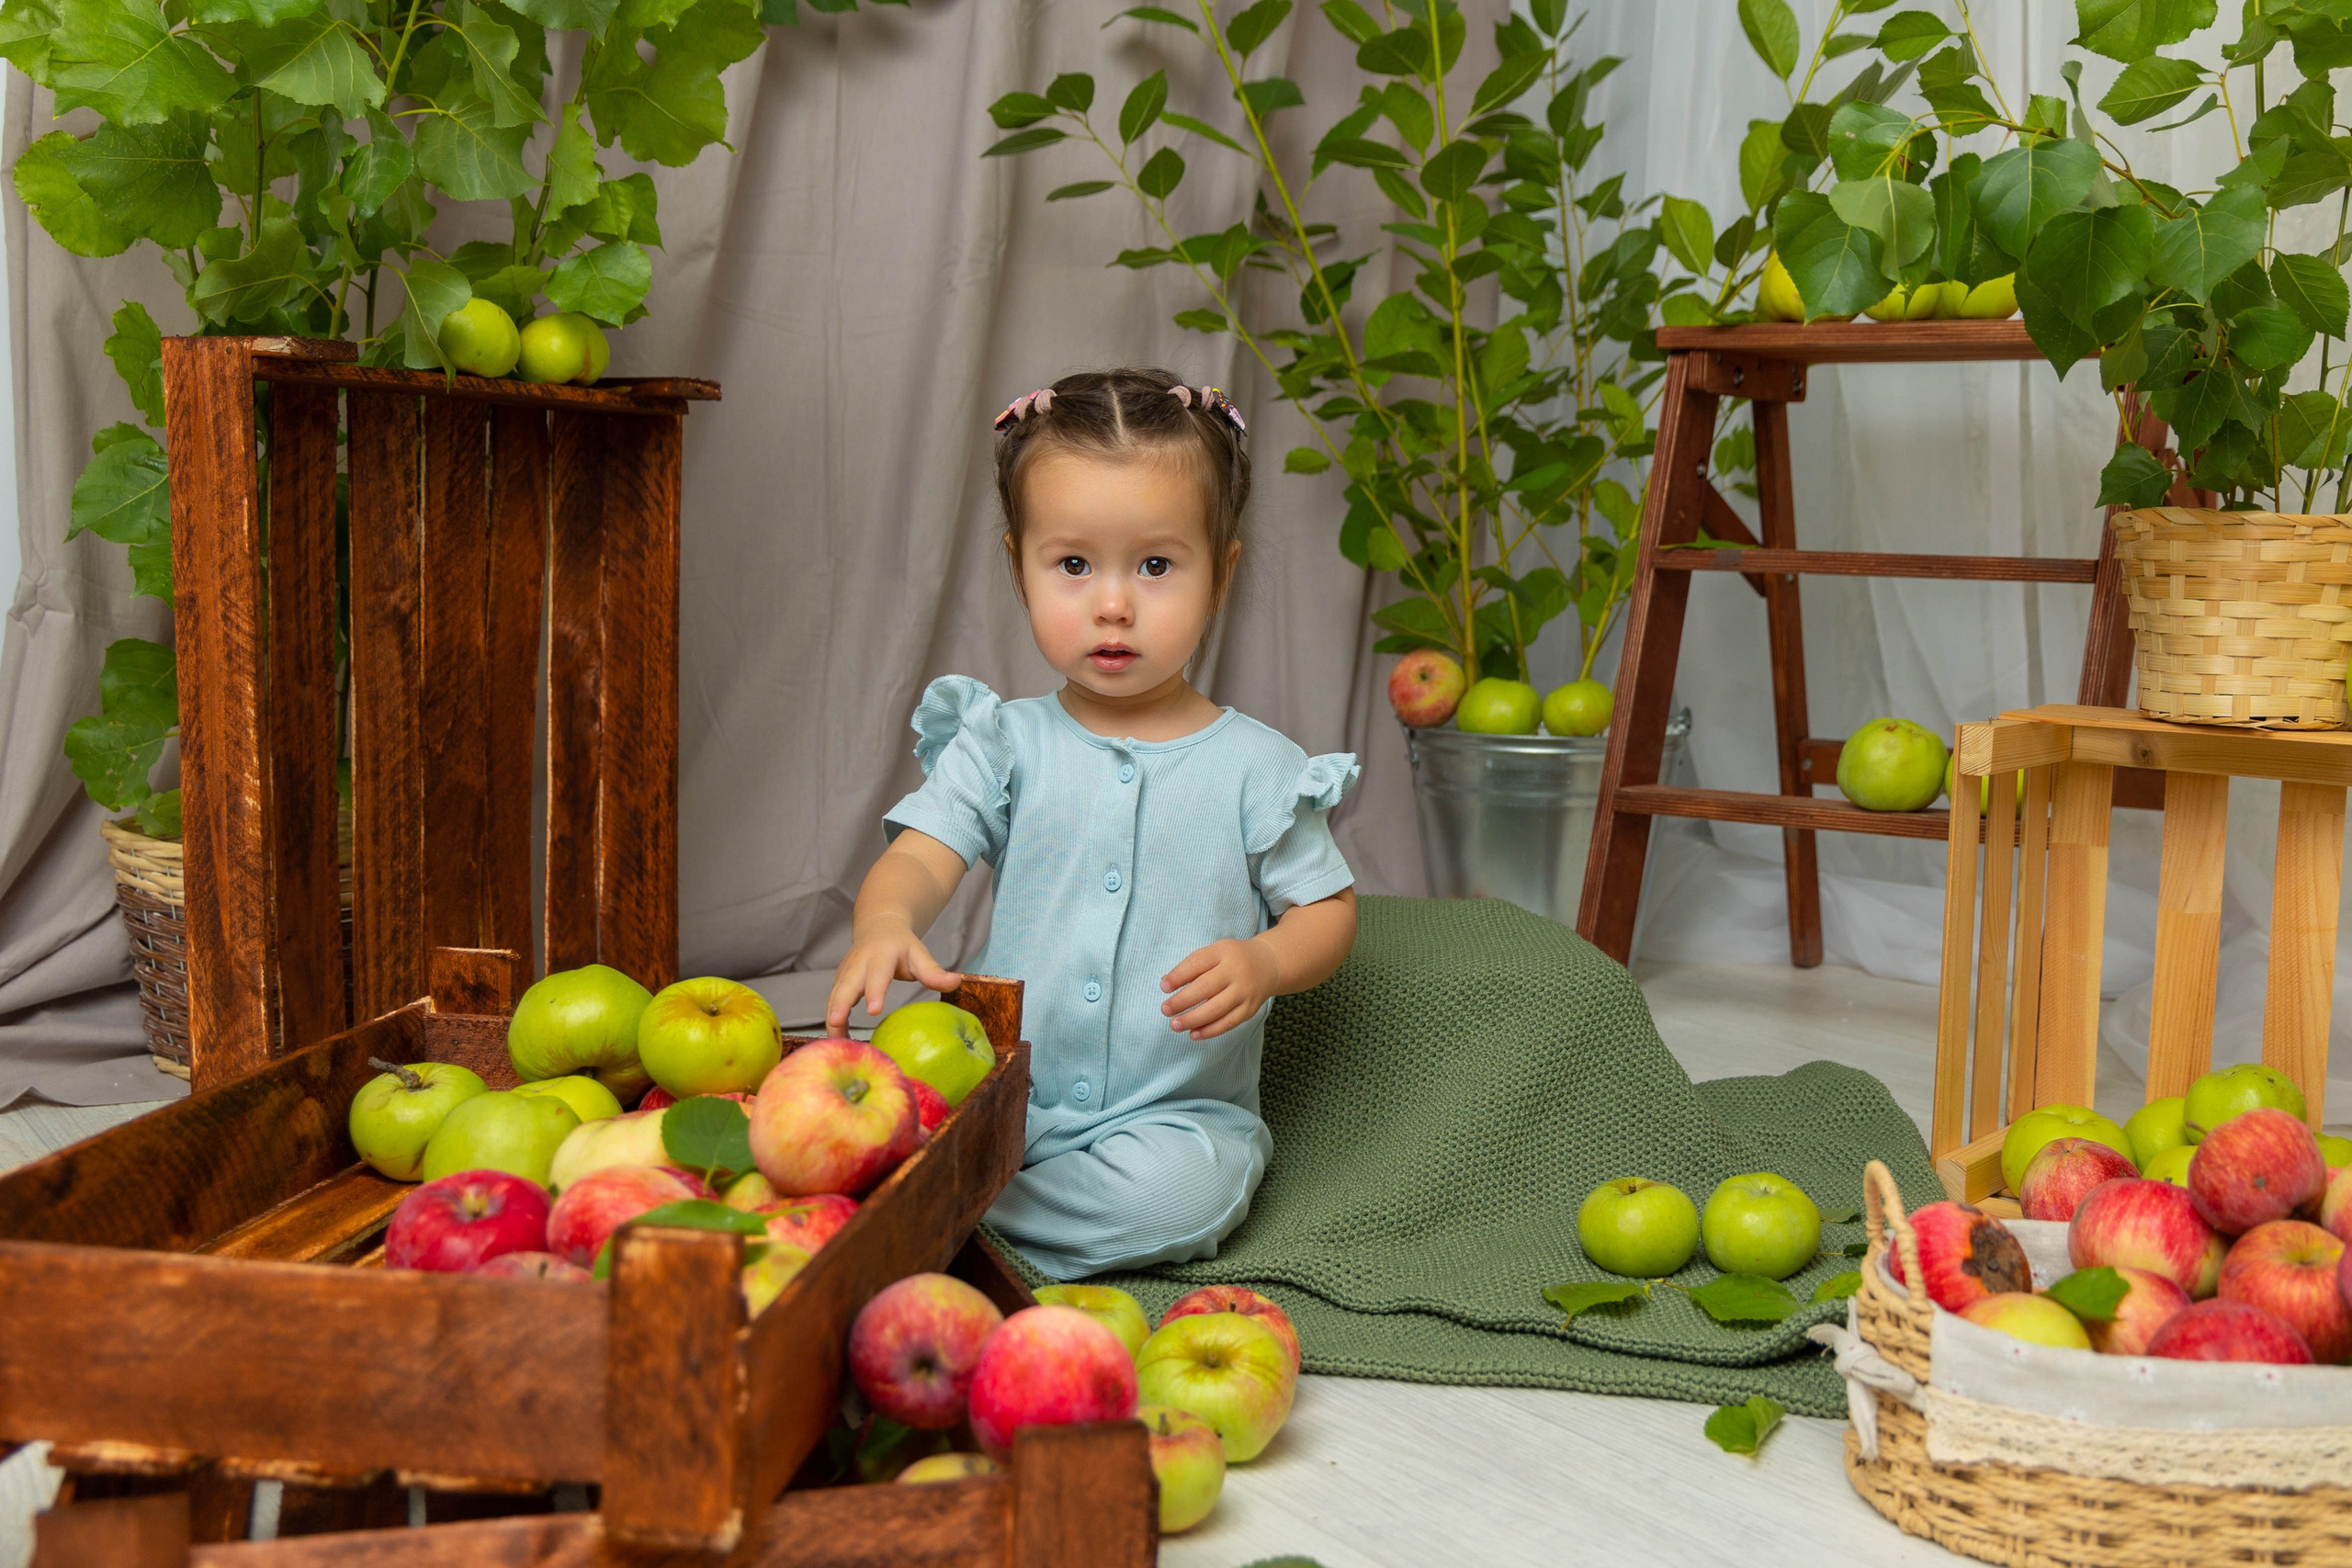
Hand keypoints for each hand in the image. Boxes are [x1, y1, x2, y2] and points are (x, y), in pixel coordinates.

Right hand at [826, 922, 962, 1034]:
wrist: (878, 928)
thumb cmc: (902, 946)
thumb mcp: (919, 954)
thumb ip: (933, 971)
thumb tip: (956, 982)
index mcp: (880, 956)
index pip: (877, 975)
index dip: (875, 992)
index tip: (874, 1011)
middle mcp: (858, 964)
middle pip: (845, 986)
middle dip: (840, 1006)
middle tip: (836, 1026)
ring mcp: (845, 973)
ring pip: (834, 997)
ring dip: (833, 1019)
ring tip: (836, 1045)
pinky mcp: (838, 983)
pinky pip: (833, 1003)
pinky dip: (833, 1021)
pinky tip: (838, 1041)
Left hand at [1160, 937, 1279, 1040]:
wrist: (1268, 965)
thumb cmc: (1231, 959)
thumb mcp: (1215, 952)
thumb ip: (1192, 966)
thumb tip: (1166, 985)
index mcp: (1223, 952)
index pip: (1197, 963)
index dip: (1178, 976)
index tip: (1163, 987)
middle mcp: (1236, 971)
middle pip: (1205, 988)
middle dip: (1182, 1001)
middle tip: (1165, 1009)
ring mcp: (1244, 992)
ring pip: (1216, 1009)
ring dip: (1193, 1019)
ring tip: (1175, 1025)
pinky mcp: (1249, 1009)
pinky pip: (1228, 1023)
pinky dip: (1210, 1030)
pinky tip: (1194, 1034)